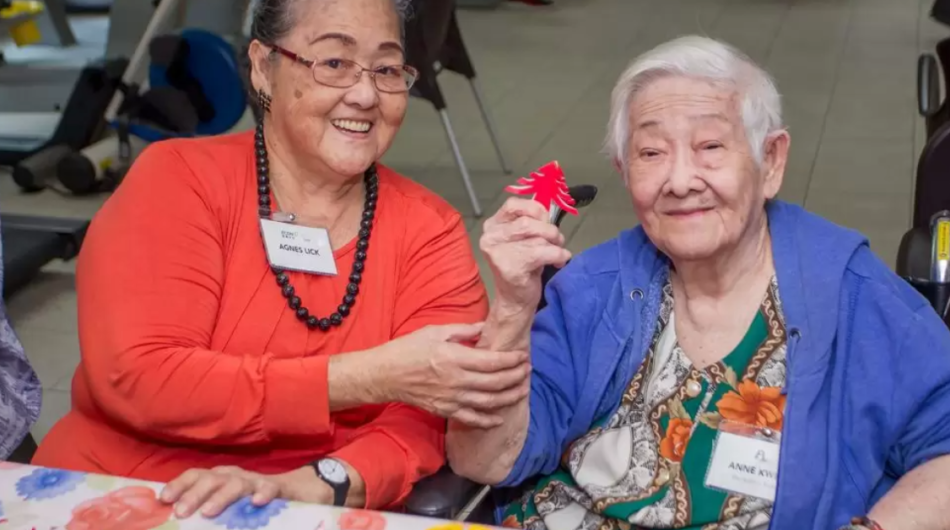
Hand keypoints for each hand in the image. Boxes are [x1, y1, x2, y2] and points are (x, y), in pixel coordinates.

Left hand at [160, 466, 285, 518]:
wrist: (289, 489)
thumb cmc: (248, 501)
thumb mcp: (225, 502)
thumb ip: (204, 507)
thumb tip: (177, 519)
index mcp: (218, 478)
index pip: (195, 475)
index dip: (179, 485)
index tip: (164, 499)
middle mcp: (233, 476)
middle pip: (211, 479)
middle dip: (194, 494)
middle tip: (181, 512)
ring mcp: (254, 481)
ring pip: (236, 484)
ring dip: (220, 497)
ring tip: (208, 512)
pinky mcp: (275, 487)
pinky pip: (269, 488)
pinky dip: (262, 494)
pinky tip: (256, 503)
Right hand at [379, 323, 530, 427]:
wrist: (384, 375)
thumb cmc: (407, 349)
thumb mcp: (435, 332)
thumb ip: (463, 330)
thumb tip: (485, 327)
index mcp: (454, 358)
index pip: (492, 361)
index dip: (511, 360)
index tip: (523, 356)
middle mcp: (456, 380)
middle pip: (495, 382)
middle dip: (516, 377)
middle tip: (528, 370)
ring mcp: (451, 398)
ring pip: (488, 402)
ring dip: (509, 397)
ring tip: (522, 390)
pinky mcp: (445, 410)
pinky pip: (472, 418)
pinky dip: (488, 419)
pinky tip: (500, 416)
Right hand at [481, 198, 571, 309]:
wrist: (515, 301)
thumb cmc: (523, 267)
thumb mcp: (524, 239)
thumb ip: (532, 221)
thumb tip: (550, 204)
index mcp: (492, 226)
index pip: (513, 204)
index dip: (535, 209)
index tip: (546, 220)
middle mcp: (490, 237)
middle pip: (528, 222)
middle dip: (550, 230)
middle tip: (558, 240)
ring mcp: (497, 253)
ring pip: (537, 237)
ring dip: (555, 245)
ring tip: (557, 253)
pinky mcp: (510, 267)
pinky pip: (543, 252)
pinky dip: (557, 255)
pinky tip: (558, 262)